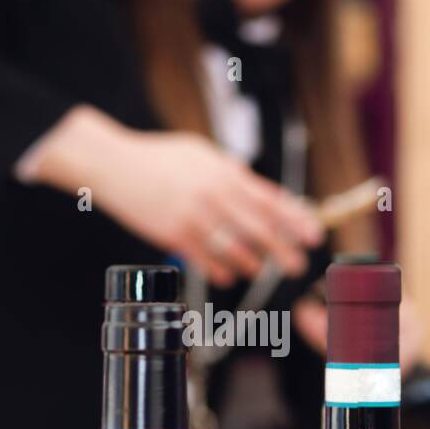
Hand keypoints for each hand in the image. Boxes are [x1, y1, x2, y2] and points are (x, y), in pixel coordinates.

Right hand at [22, 106, 322, 285]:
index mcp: (225, 172)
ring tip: (258, 270)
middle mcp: (214, 195)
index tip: (314, 235)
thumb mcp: (201, 153)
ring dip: (252, 263)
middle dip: (283, 250)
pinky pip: (206, 260)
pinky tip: (229, 275)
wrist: (114, 165)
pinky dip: (222, 270)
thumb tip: (262, 196)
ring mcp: (194, 217)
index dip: (296, 220)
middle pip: (259, 228)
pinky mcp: (173, 235)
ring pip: (235, 249)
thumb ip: (231, 174)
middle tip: (297, 265)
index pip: (271, 199)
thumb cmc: (160, 158)